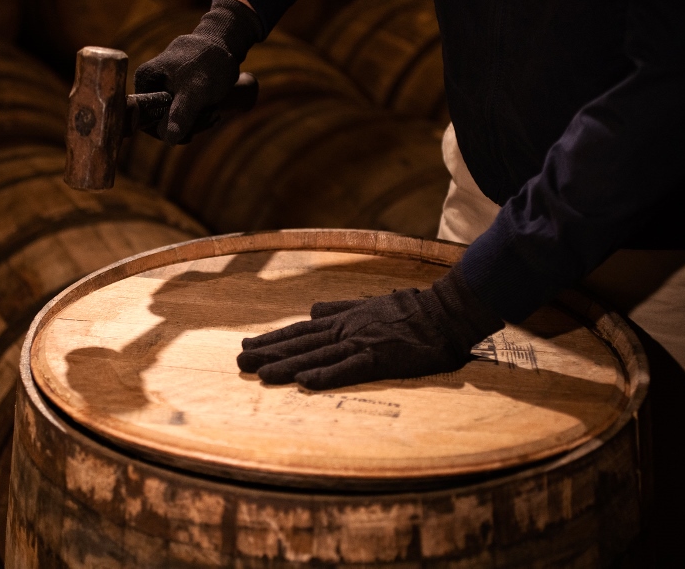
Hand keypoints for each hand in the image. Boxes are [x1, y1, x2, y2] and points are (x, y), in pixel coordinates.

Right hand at [134, 0, 261, 144]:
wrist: (228, 40)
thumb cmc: (209, 63)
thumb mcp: (195, 92)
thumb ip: (181, 114)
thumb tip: (169, 139)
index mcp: (145, 79)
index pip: (144, 119)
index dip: (165, 131)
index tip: (188, 133)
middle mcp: (150, 81)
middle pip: (161, 119)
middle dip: (186, 124)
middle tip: (210, 118)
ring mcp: (164, 83)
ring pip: (175, 115)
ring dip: (196, 120)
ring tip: (214, 112)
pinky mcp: (178, 85)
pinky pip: (184, 107)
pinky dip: (198, 112)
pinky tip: (213, 109)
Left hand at [236, 265, 504, 390]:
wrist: (445, 311)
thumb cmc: (411, 309)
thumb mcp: (369, 303)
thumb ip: (339, 307)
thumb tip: (312, 309)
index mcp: (344, 319)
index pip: (301, 331)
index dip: (273, 339)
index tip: (248, 345)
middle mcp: (346, 329)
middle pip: (301, 343)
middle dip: (268, 353)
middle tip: (239, 362)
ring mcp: (361, 342)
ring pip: (317, 355)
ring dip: (287, 364)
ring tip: (260, 374)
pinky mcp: (380, 357)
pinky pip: (348, 368)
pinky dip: (325, 374)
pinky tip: (304, 382)